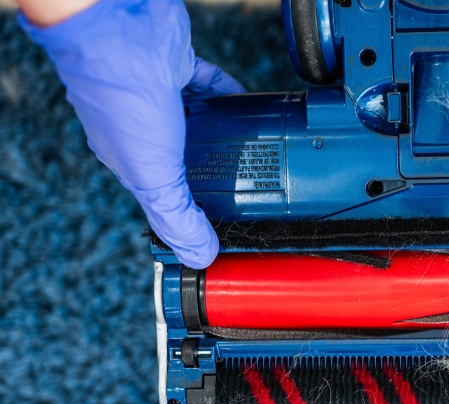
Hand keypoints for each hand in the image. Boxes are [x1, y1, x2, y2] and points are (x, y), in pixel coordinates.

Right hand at [19, 0, 244, 267]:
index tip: (222, 226)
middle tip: (252, 190)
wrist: (119, 31)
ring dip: (225, 138)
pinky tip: (249, 108)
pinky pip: (211, 86)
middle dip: (216, 177)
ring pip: (201, 126)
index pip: (162, 195)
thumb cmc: (122, 100)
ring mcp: (162, 96)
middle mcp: (143, 128)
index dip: (189, 213)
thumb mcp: (153, 175)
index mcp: (129, 159)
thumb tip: (201, 256)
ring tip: (257, 155)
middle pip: (187, 161)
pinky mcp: (178, 67)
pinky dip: (229, 96)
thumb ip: (176, 216)